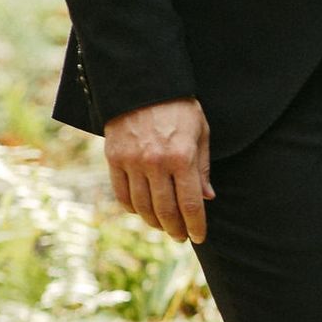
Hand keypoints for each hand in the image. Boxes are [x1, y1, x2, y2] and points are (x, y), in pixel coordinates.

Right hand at [104, 98, 213, 243]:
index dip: (196, 226)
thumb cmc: (179, 108)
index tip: (199, 237)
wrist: (143, 84)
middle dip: (175, 229)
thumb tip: (207, 198)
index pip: (190, 204)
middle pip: (165, 211)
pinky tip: (142, 211)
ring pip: (142, 206)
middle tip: (181, 237)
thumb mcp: (201, 133)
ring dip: (154, 222)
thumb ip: (202, 168)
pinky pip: (121, 193)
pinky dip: (132, 208)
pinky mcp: (114, 158)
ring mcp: (132, 162)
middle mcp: (156, 163)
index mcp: (182, 158)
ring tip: (164, 227)